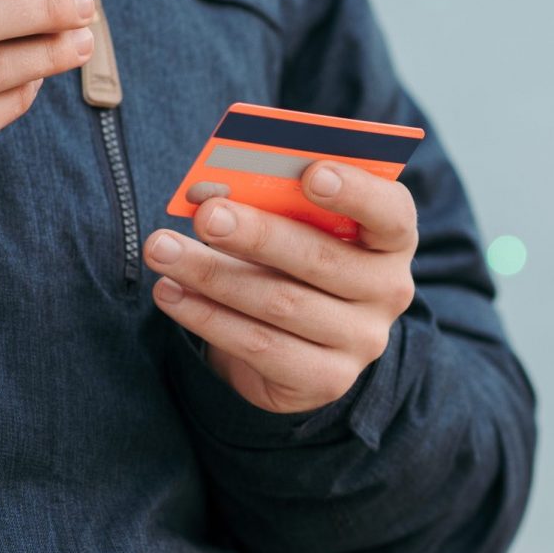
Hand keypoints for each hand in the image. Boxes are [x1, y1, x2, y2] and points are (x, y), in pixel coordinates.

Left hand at [143, 163, 419, 413]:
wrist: (299, 344)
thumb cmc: (293, 261)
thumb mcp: (293, 225)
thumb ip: (266, 202)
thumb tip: (207, 191)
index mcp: (392, 238)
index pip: (390, 213)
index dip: (355, 191)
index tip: (311, 173)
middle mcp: (389, 290)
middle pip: (322, 259)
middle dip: (257, 234)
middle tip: (206, 216)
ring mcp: (361, 340)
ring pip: (281, 304)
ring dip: (213, 275)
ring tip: (161, 249)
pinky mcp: (326, 379)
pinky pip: (259, 346)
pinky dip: (207, 317)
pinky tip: (170, 293)